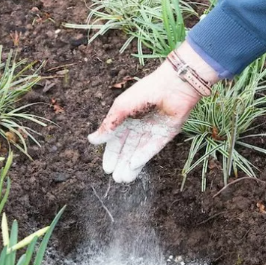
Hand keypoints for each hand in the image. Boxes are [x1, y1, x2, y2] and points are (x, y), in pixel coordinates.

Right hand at [88, 43, 217, 182]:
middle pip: (127, 149)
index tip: (106, 168)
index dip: (111, 154)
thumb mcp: (120, 108)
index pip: (115, 140)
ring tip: (124, 179)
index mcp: (126, 118)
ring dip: (131, 165)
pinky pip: (153, 148)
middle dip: (121, 163)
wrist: (173, 85)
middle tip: (115, 178)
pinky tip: (134, 165)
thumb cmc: (144, 92)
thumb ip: (108, 125)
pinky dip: (143, 156)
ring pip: (139, 152)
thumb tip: (92, 141)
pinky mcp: (166, 134)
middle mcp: (139, 126)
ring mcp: (153, 131)